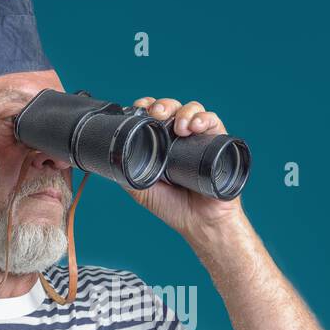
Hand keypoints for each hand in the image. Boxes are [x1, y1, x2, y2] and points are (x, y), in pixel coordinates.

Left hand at [127, 97, 244, 239]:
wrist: (200, 223)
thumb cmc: (173, 208)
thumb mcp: (141, 189)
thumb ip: (127, 172)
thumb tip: (111, 158)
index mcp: (162, 143)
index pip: (154, 115)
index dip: (147, 106)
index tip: (139, 107)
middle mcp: (181, 138)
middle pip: (172, 108)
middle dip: (163, 105)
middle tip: (157, 114)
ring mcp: (200, 139)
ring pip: (192, 110)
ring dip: (183, 111)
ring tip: (179, 126)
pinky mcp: (219, 142)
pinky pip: (213, 121)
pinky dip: (204, 118)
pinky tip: (195, 127)